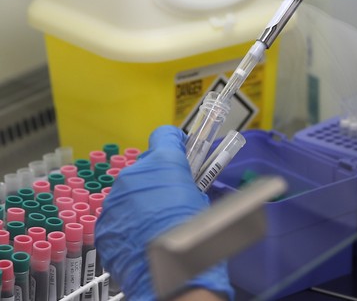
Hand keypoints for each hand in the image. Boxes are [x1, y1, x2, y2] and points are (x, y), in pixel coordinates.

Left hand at [96, 126, 232, 299]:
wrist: (167, 271)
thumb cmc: (194, 233)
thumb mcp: (202, 200)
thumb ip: (188, 184)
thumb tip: (184, 185)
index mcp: (164, 163)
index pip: (165, 135)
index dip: (174, 142)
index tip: (181, 150)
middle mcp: (134, 175)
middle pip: (145, 168)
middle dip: (157, 179)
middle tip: (172, 199)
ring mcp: (114, 200)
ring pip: (129, 193)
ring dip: (141, 203)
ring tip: (156, 226)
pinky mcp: (103, 224)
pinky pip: (118, 216)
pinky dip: (129, 224)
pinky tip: (143, 240)